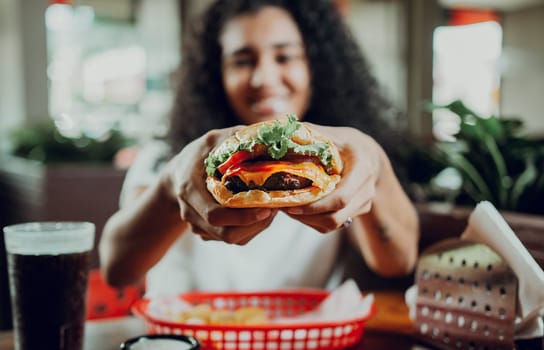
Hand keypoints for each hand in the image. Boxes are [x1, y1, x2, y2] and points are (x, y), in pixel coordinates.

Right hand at [163, 127, 277, 243]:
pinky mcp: (208, 233)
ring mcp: (198, 225)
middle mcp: (191, 212)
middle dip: (254, 224)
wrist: (179, 174)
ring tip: (272, 208)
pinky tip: (260, 211)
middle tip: (274, 208)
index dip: (242, 216)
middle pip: (226, 233)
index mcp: (189, 190)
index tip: (266, 208)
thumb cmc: (199, 154)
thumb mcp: (212, 140)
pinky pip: (233, 237)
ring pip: (232, 238)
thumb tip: (264, 135)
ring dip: (256, 227)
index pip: (215, 214)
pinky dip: (250, 228)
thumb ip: (234, 138)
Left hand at [284, 125, 381, 231]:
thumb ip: (309, 134)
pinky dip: (314, 220)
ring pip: (333, 224)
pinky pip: (334, 224)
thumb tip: (280, 133)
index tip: (290, 204)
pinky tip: (300, 209)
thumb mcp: (332, 135)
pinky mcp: (357, 212)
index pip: (340, 198)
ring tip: (287, 208)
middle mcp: (366, 189)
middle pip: (335, 217)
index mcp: (362, 168)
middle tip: (283, 208)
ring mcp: (364, 203)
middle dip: (306, 216)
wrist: (369, 154)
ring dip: (308, 220)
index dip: (315, 206)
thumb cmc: (347, 142)